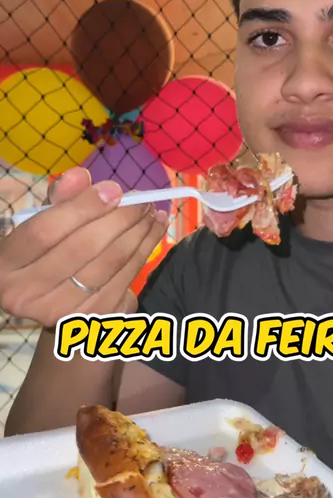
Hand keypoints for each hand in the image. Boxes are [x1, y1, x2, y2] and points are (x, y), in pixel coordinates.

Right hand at [0, 167, 167, 326]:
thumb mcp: (41, 223)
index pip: (44, 232)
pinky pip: (124, 281)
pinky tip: (153, 233)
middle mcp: (25, 295)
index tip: (115, 190)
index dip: (82, 208)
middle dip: (120, 219)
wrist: (49, 301)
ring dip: (138, 234)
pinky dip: (144, 253)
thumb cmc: (44, 253)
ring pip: (109, 266)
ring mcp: (59, 312)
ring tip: (152, 213)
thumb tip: (80, 177)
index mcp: (6, 265)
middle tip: (143, 200)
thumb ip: (59, 199)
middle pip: (82, 248)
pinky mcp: (90, 321)